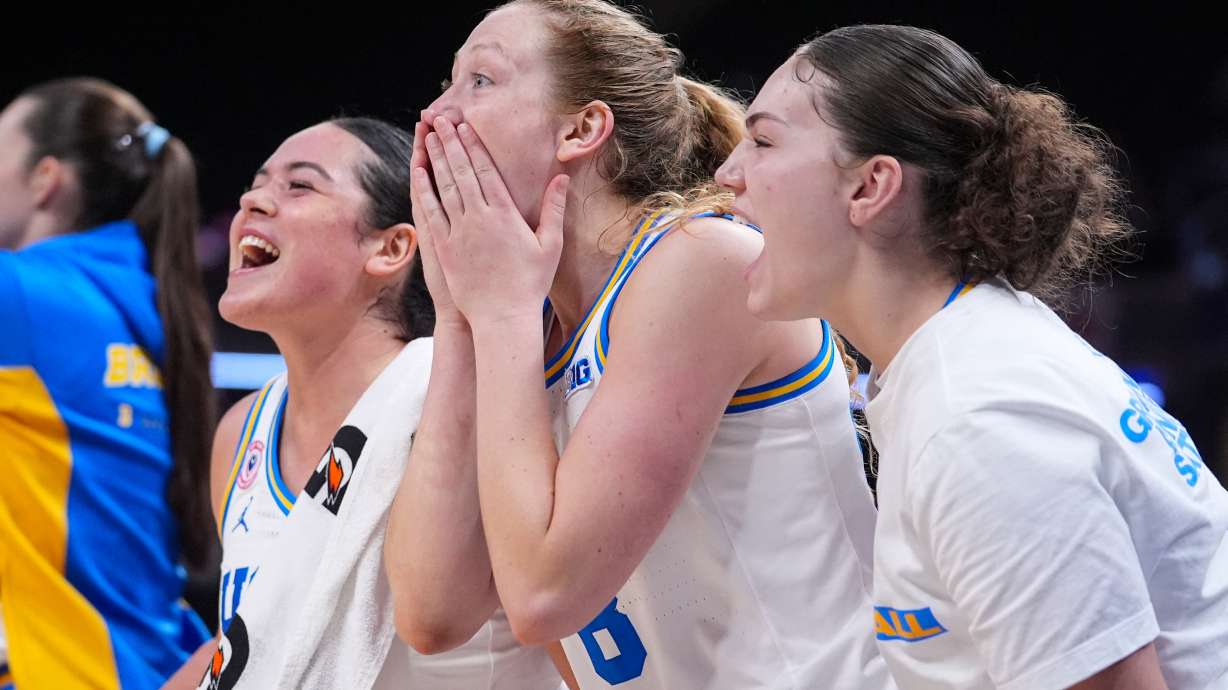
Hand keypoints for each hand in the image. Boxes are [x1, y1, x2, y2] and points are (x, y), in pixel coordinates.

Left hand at [410, 115, 568, 326]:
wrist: (503, 318)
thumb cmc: (530, 284)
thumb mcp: (549, 246)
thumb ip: (554, 209)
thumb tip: (561, 178)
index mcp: (505, 214)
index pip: (485, 170)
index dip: (473, 145)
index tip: (465, 125)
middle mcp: (479, 218)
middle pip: (460, 171)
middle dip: (449, 142)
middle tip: (439, 119)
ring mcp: (458, 232)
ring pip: (443, 187)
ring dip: (435, 159)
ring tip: (428, 136)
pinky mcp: (444, 248)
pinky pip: (431, 213)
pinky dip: (423, 190)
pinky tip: (418, 173)